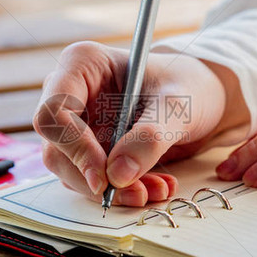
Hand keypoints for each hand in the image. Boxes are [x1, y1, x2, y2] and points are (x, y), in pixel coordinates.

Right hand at [33, 41, 238, 205]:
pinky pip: (90, 177)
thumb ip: (149, 137)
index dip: (74, 147)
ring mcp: (77, 122)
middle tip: (136, 193)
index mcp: (82, 64)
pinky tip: (153, 185)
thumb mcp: (177, 106)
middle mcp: (71, 92)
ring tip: (155, 189)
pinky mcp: (88, 146)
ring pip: (70, 169)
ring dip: (111, 190)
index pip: (53, 112)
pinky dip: (120, 190)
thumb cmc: (188, 85)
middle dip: (95, 178)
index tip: (104, 176)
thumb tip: (117, 175)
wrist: (203, 97)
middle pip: (56, 147)